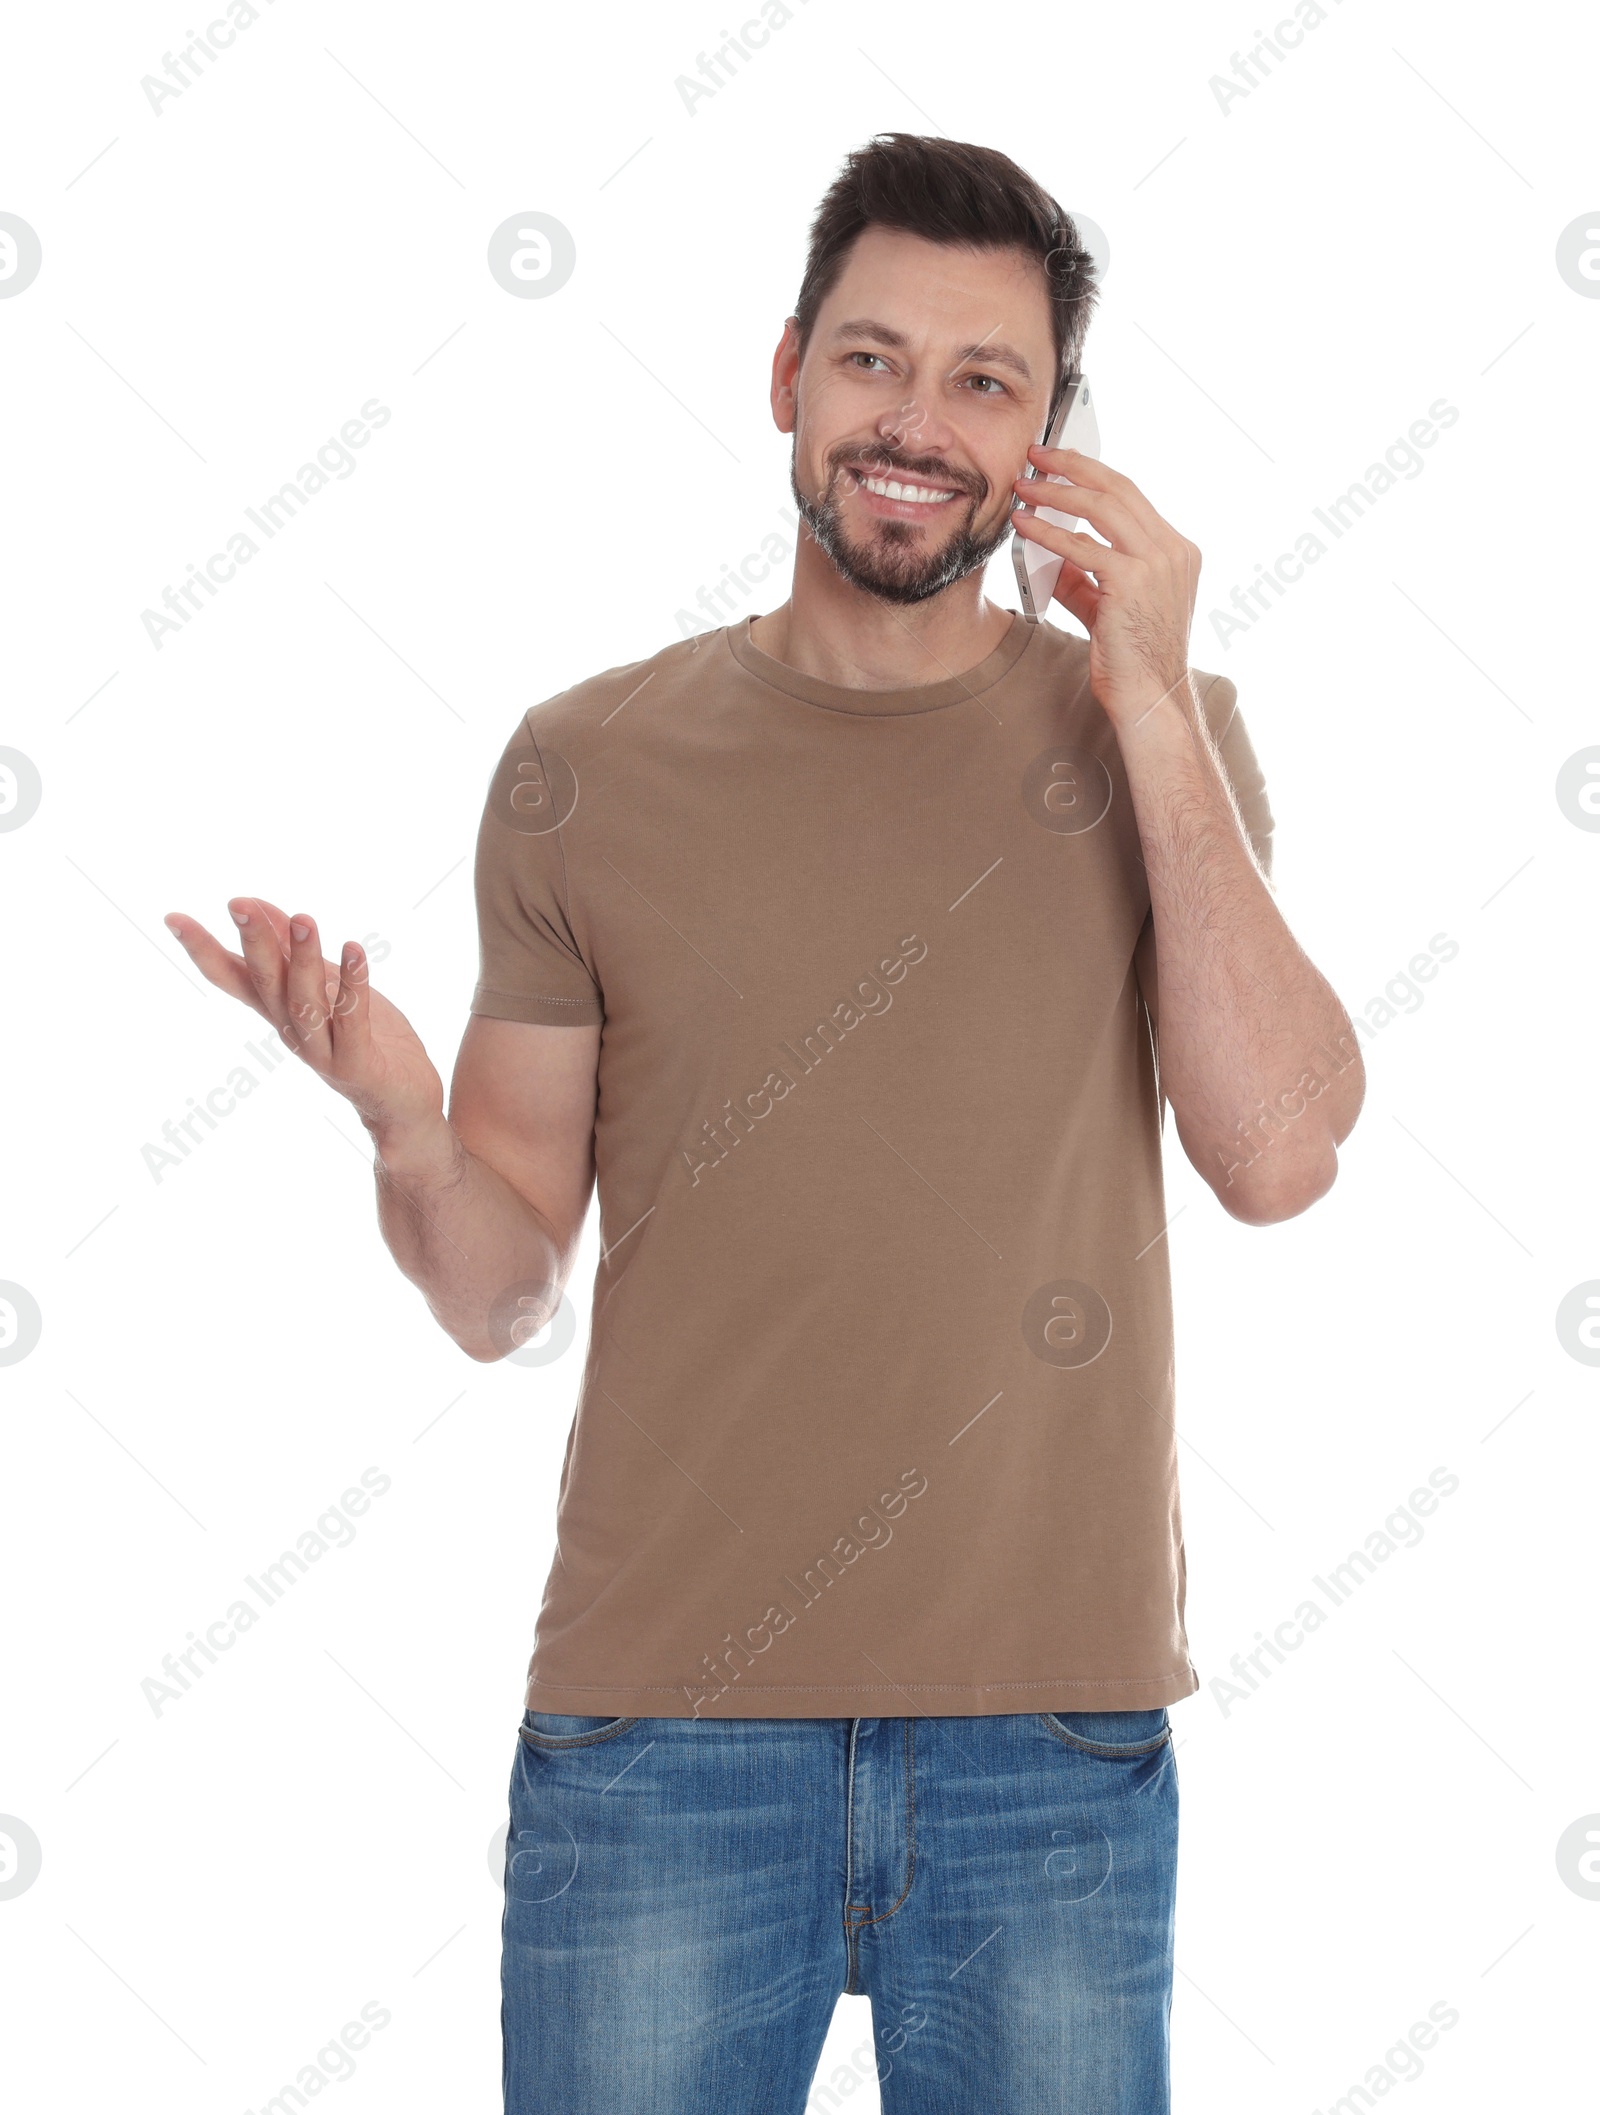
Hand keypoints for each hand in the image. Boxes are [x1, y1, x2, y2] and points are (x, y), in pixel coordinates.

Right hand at [164, 896, 444, 1141]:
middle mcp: (291, 1030)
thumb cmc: (361, 1037)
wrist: (402, 1102)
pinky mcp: (356, 1064)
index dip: (202, 950)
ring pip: (304, 1003)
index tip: (172, 918)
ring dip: (303, 961)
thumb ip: (292, 949)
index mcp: (278, 1009)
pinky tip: (355, 949)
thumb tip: (257, 904)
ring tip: (305, 919)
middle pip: (265, 983)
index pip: (232, 976)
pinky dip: (354, 984)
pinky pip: (353, 1021)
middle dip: (253, 943)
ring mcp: (321, 1051)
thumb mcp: (326, 984)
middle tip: (238, 904)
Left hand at [1012, 446, 1200, 724]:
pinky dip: (1048, 533)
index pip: (1131, 496)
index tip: (1061, 462)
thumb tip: (1050, 555)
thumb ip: (1084, 577)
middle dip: (1073, 466)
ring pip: (1101, 508)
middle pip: (1118, 488)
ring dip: (1056, 492)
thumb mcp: (1107, 607)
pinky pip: (1081, 548)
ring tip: (1023, 486)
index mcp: (1176, 550)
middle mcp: (1173, 550)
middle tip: (1037, 455)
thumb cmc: (1132, 660)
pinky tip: (1024, 525)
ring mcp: (1157, 564)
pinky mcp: (1132, 583)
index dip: (1093, 474)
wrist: (1150, 698)